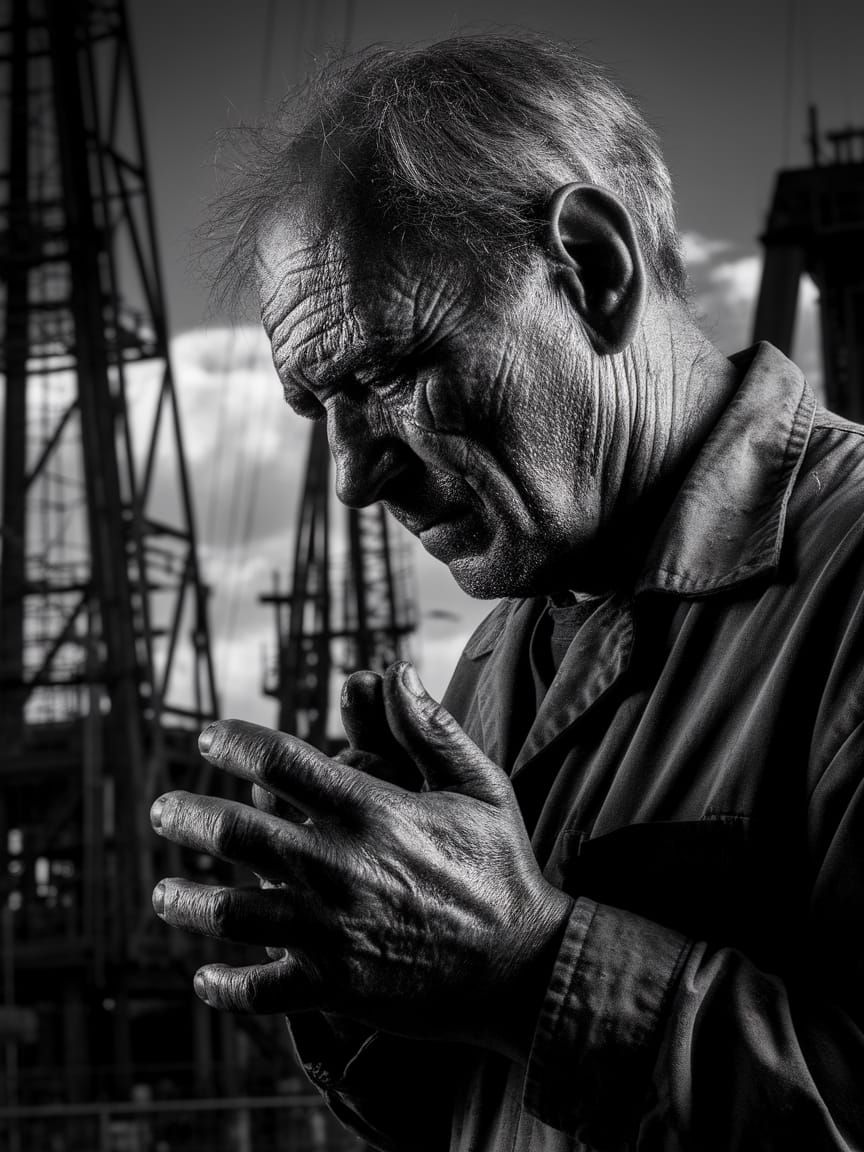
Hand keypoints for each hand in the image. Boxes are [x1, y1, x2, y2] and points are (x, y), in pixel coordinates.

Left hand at [150, 662, 572, 1061]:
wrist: (525, 969)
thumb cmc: (503, 868)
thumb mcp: (482, 787)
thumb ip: (433, 730)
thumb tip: (396, 670)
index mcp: (371, 811)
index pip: (279, 761)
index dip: (233, 741)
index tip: (210, 737)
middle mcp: (339, 867)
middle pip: (236, 833)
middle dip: (187, 815)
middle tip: (163, 810)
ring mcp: (332, 931)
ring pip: (232, 912)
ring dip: (186, 900)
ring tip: (164, 892)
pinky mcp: (335, 987)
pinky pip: (263, 991)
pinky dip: (227, 985)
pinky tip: (205, 977)